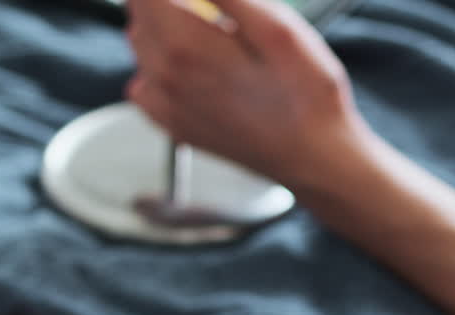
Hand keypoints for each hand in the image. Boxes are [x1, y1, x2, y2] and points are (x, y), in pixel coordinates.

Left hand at [126, 0, 366, 186]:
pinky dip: (163, 67)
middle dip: (168, 3)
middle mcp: (164, 77)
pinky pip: (146, 84)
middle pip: (138, 13)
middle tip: (217, 16)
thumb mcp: (277, 28)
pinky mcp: (173, 125)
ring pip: (141, 46)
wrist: (315, 160)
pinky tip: (201, 70)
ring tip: (214, 39)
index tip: (207, 3)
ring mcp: (166, 106)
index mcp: (186, 47)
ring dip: (166, 30)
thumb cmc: (307, 96)